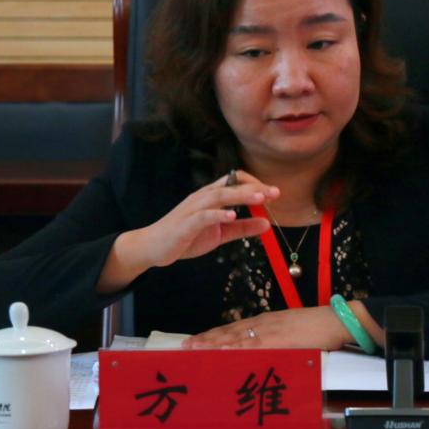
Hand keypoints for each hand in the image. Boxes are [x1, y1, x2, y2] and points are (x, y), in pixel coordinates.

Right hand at [133, 170, 278, 267]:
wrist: (154, 247)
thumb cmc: (187, 237)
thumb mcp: (220, 233)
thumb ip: (242, 227)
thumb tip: (267, 223)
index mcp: (211, 197)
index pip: (235, 181)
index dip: (255, 184)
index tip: (274, 193)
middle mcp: (203, 198)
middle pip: (230, 186)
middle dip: (254, 188)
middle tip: (275, 193)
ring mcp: (193, 209)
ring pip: (218, 196)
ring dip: (240, 195)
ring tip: (259, 198)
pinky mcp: (185, 223)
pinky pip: (202, 216)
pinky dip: (217, 214)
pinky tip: (231, 216)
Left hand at [182, 306, 351, 350]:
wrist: (335, 320)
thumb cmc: (316, 327)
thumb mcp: (291, 332)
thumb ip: (275, 339)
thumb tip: (260, 350)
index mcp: (265, 321)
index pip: (233, 328)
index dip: (214, 334)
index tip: (196, 340)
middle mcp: (263, 323)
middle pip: (229, 331)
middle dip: (207, 339)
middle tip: (185, 346)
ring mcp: (269, 330)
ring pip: (235, 337)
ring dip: (214, 343)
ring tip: (195, 349)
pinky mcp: (278, 338)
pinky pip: (252, 344)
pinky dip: (236, 347)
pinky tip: (222, 351)